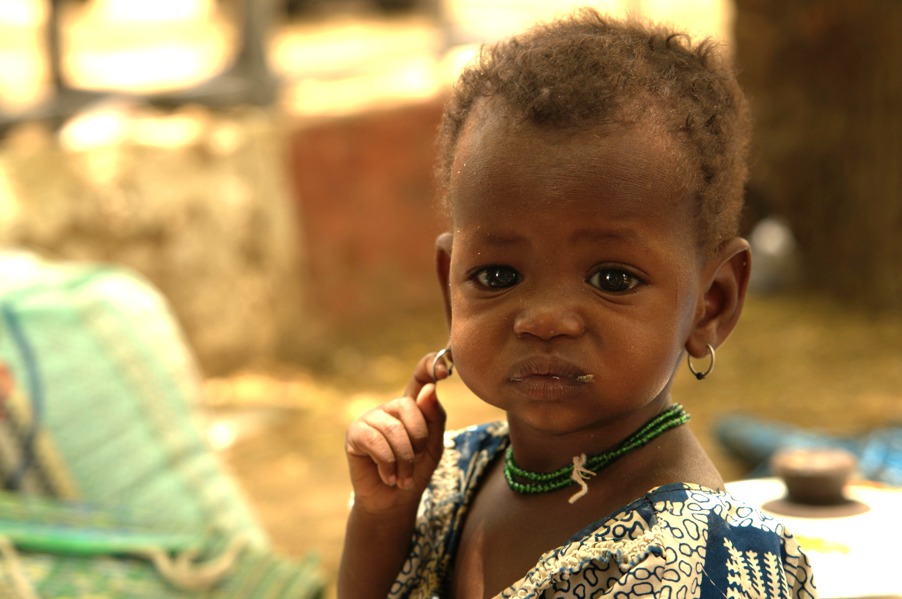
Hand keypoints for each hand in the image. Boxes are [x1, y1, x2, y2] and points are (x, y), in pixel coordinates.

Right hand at [345, 352, 448, 512]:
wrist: (394, 501)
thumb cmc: (416, 471)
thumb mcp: (433, 446)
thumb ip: (434, 417)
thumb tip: (429, 390)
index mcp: (412, 405)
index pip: (421, 376)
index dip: (432, 366)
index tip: (446, 369)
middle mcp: (390, 407)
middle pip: (410, 408)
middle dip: (418, 441)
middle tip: (415, 462)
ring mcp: (371, 418)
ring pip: (394, 430)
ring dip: (404, 460)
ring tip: (403, 476)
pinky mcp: (355, 433)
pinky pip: (376, 441)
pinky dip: (388, 463)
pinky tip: (389, 476)